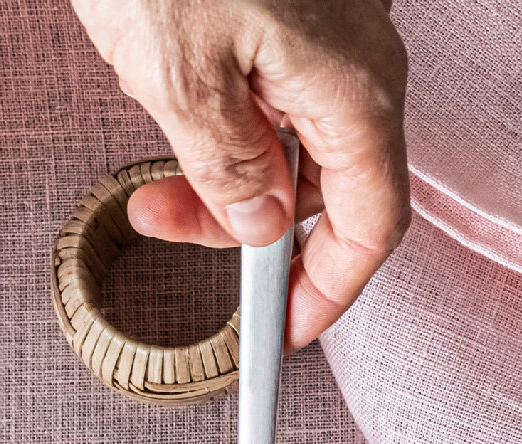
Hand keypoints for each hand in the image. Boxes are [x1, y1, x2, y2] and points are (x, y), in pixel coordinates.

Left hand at [70, 0, 409, 347]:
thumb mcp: (178, 74)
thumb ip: (224, 168)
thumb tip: (254, 225)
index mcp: (352, 83)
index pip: (371, 225)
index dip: (329, 291)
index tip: (283, 332)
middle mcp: (356, 53)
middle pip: (325, 183)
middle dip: (245, 225)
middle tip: (167, 228)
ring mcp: (326, 23)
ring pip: (292, 136)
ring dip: (222, 169)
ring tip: (150, 162)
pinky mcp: (289, 3)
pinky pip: (270, 84)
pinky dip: (221, 114)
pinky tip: (165, 89)